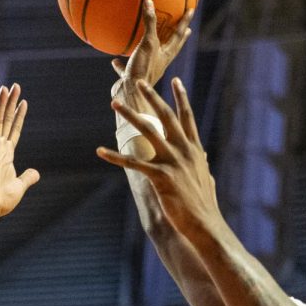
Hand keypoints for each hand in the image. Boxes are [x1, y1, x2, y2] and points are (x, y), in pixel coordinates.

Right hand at [0, 84, 39, 219]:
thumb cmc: (0, 201)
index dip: (19, 116)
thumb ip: (27, 177)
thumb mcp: (19, 186)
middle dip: (10, 103)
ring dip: (1, 105)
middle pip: (5, 121)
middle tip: (15, 86)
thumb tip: (36, 173)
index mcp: (6, 155)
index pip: (13, 130)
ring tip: (6, 88)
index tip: (23, 102)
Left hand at [97, 78, 221, 239]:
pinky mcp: (161, 177)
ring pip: (148, 131)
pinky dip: (115, 157)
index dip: (181, 98)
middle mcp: (184, 151)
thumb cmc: (203, 206)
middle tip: (140, 82)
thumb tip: (203, 159)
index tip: (175, 81)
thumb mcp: (206, 179)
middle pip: (166, 117)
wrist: (204, 224)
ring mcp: (173, 162)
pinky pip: (133, 164)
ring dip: (130, 115)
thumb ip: (202, 165)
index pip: (187, 118)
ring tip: (115, 103)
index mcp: (194, 150)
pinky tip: (100, 151)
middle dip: (152, 97)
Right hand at [113, 0, 193, 106]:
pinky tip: (115, 60)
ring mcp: (146, 71)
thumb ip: (149, 24)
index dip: (184, 22)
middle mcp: (159, 63)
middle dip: (176, 37)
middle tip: (185, 29)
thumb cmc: (143, 70)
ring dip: (150, 50)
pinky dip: (122, 64)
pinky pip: (128, 68)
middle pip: (170, 47)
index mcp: (166, 55)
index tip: (191, 10)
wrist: (131, 95)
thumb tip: (149, 2)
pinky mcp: (132, 78)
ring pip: (149, 57)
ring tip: (149, 41)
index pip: (178, 35)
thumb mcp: (148, 44)